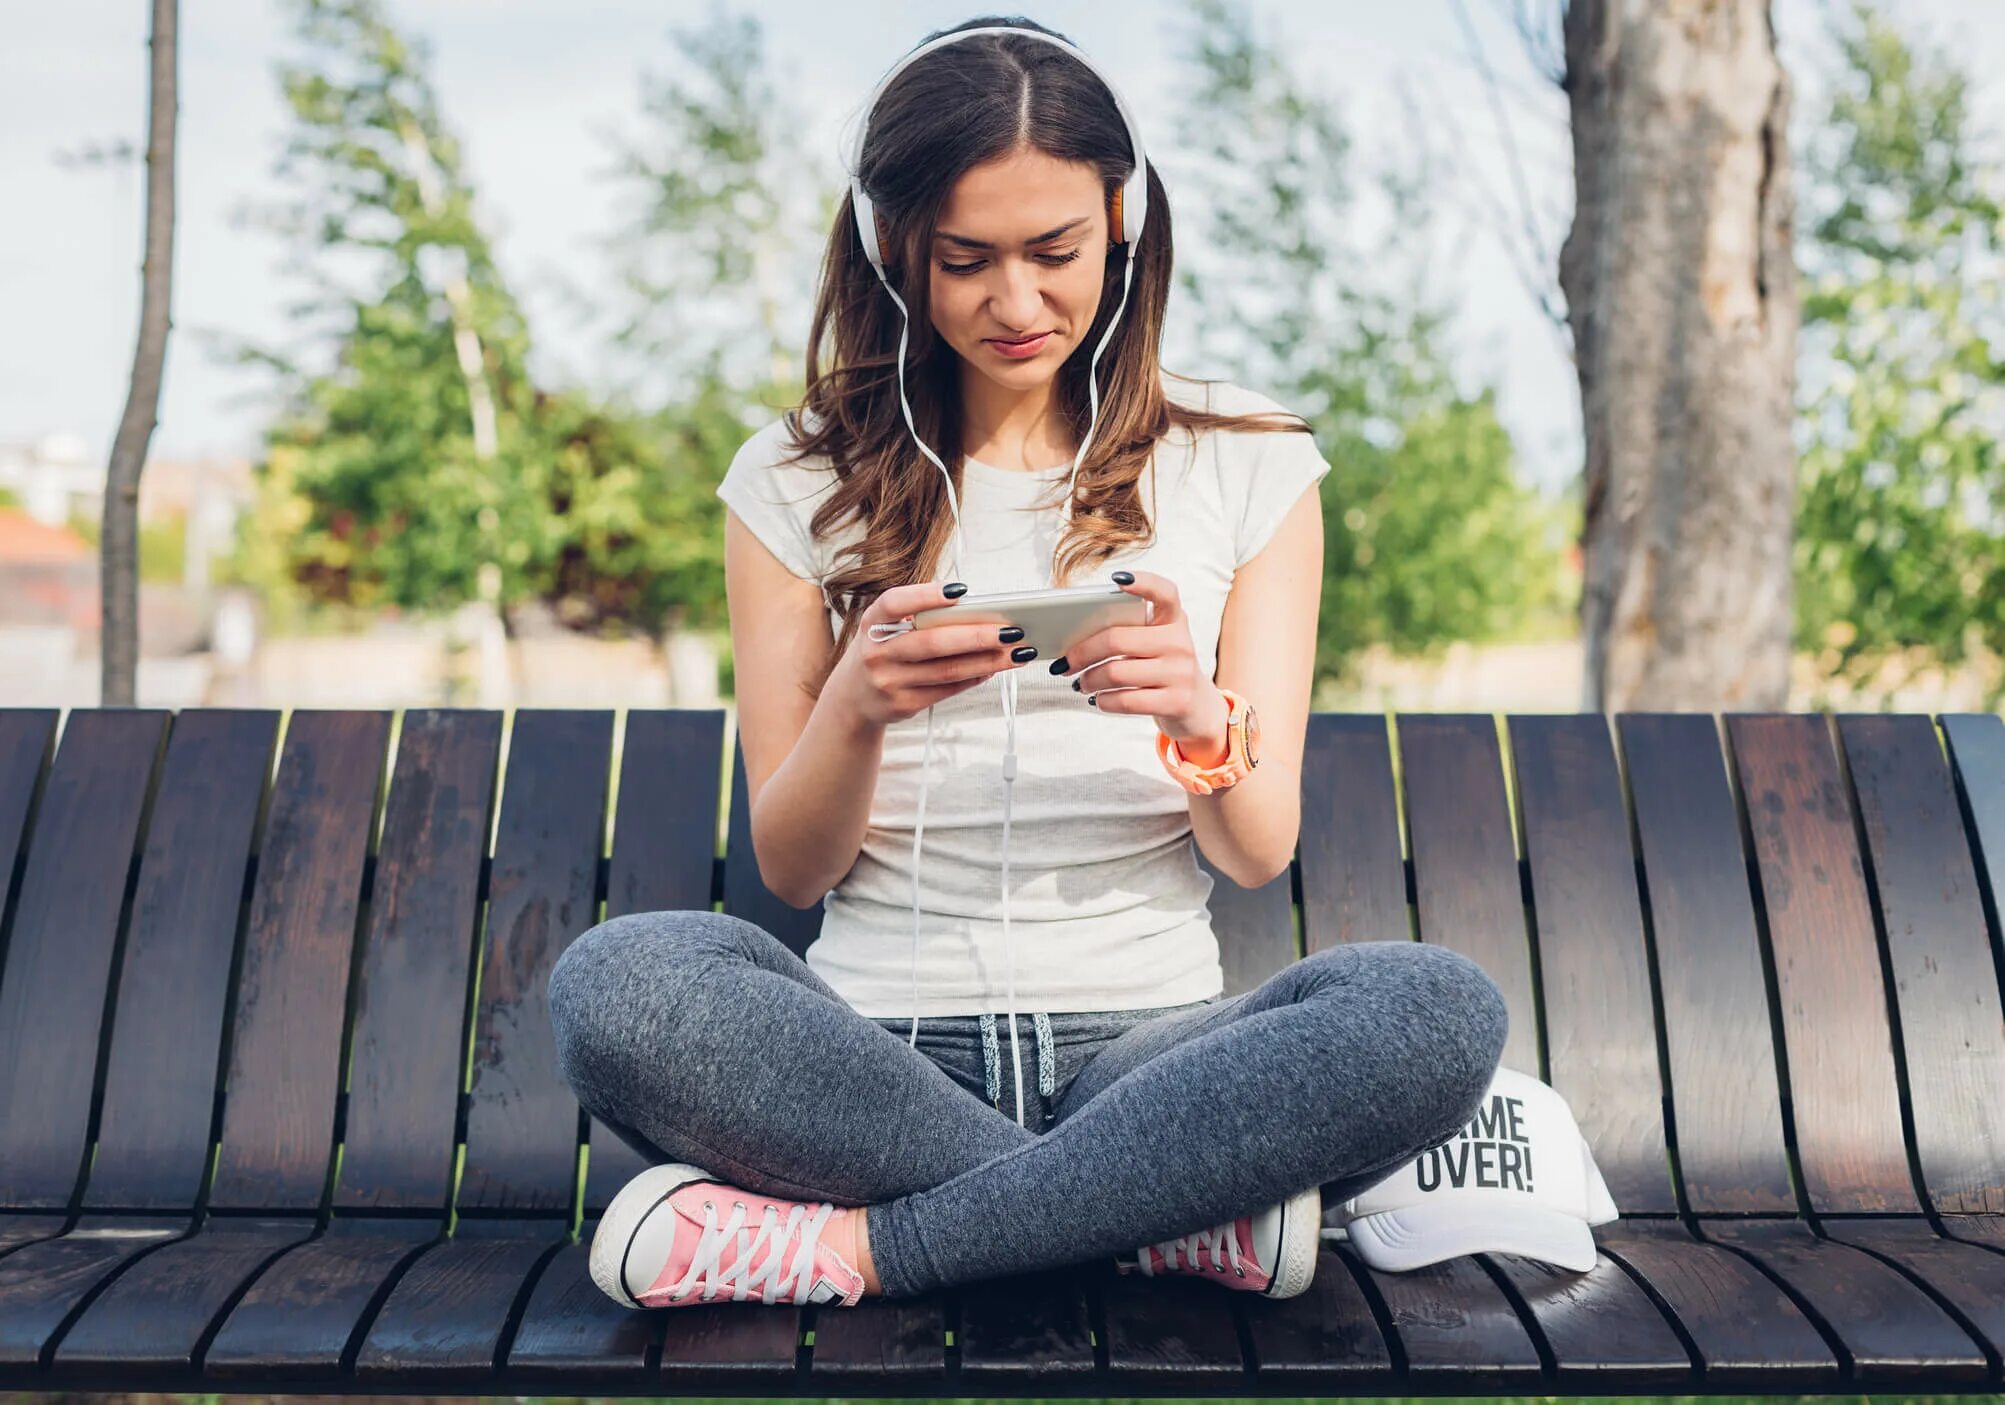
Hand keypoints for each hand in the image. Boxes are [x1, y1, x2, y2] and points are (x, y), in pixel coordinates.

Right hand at [834, 580, 1036, 728]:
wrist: (852, 700)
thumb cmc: (881, 652)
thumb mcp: (884, 628)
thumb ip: (917, 617)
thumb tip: (975, 611)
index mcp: (872, 623)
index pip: (895, 603)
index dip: (926, 596)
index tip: (961, 590)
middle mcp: (876, 653)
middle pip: (932, 642)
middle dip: (977, 635)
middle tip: (1011, 630)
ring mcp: (889, 682)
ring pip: (947, 670)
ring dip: (987, 661)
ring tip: (1016, 651)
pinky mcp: (903, 705)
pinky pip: (947, 690)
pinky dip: (975, 677)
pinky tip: (994, 668)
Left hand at [1050, 571, 1227, 748]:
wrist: (1197, 706)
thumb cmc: (1163, 668)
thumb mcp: (1156, 642)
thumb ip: (1128, 631)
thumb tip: (1075, 638)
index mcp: (1173, 619)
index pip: (1164, 592)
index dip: (1143, 582)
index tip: (1116, 578)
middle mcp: (1179, 642)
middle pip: (1117, 640)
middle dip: (1082, 653)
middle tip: (1067, 663)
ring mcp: (1180, 673)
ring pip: (1115, 673)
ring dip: (1088, 680)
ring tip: (1082, 683)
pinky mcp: (1176, 702)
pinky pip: (1125, 700)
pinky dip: (1103, 701)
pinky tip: (1099, 699)